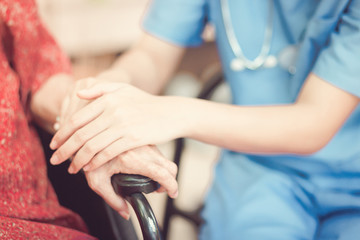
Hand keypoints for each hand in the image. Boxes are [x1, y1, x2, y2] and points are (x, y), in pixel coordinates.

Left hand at [50, 82, 183, 173]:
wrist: (171, 113)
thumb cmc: (146, 102)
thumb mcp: (124, 89)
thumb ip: (100, 89)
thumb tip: (78, 95)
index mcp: (107, 99)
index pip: (77, 119)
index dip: (62, 133)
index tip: (54, 144)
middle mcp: (113, 111)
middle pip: (81, 134)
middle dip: (64, 150)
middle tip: (55, 160)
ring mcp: (123, 125)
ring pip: (92, 146)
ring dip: (78, 160)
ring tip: (71, 168)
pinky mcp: (133, 138)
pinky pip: (108, 153)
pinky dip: (96, 162)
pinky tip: (89, 167)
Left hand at [83, 145, 177, 218]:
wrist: (87, 135)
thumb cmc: (88, 157)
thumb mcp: (97, 182)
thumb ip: (112, 200)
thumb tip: (126, 213)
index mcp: (132, 160)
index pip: (162, 174)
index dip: (171, 186)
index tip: (173, 194)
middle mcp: (141, 149)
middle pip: (169, 166)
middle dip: (169, 181)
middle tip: (157, 189)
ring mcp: (144, 142)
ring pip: (164, 159)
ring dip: (163, 171)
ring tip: (148, 179)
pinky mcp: (143, 138)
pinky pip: (158, 152)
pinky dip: (157, 162)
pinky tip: (144, 167)